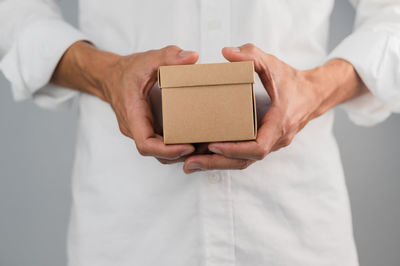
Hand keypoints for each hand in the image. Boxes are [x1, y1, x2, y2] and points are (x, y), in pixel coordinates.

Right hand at [52, 42, 198, 163]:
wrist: (110, 77)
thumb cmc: (127, 70)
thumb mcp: (147, 59)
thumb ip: (169, 56)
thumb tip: (192, 57)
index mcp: (133, 113)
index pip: (145, 144)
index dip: (166, 150)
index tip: (187, 147)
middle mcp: (134, 127)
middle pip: (155, 153)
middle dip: (179, 154)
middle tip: (204, 147)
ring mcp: (140, 131)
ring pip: (158, 152)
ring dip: (179, 154)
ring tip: (203, 146)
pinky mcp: (146, 130)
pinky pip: (159, 145)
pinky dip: (175, 146)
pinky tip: (194, 140)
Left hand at [183, 43, 367, 172]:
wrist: (313, 94)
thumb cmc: (292, 80)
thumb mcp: (273, 64)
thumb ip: (252, 55)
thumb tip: (226, 52)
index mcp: (279, 123)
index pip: (258, 147)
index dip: (234, 149)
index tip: (212, 145)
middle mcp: (276, 139)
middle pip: (245, 161)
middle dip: (216, 163)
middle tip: (190, 164)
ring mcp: (271, 144)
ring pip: (243, 161)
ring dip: (217, 164)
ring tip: (191, 164)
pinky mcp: (264, 143)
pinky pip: (244, 156)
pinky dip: (225, 158)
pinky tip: (205, 156)